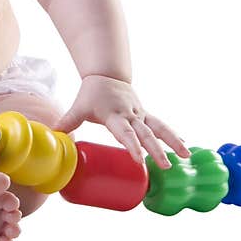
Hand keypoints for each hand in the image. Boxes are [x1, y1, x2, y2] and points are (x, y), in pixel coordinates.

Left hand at [53, 75, 189, 168]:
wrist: (106, 74)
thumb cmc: (92, 94)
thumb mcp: (79, 107)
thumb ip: (68, 121)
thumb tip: (54, 135)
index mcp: (115, 115)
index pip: (125, 133)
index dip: (132, 146)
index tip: (140, 161)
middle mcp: (131, 115)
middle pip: (146, 134)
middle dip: (157, 150)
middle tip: (166, 166)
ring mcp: (140, 114)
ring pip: (160, 128)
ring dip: (173, 141)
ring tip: (187, 155)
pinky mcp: (145, 114)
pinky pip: (161, 125)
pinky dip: (172, 135)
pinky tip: (184, 146)